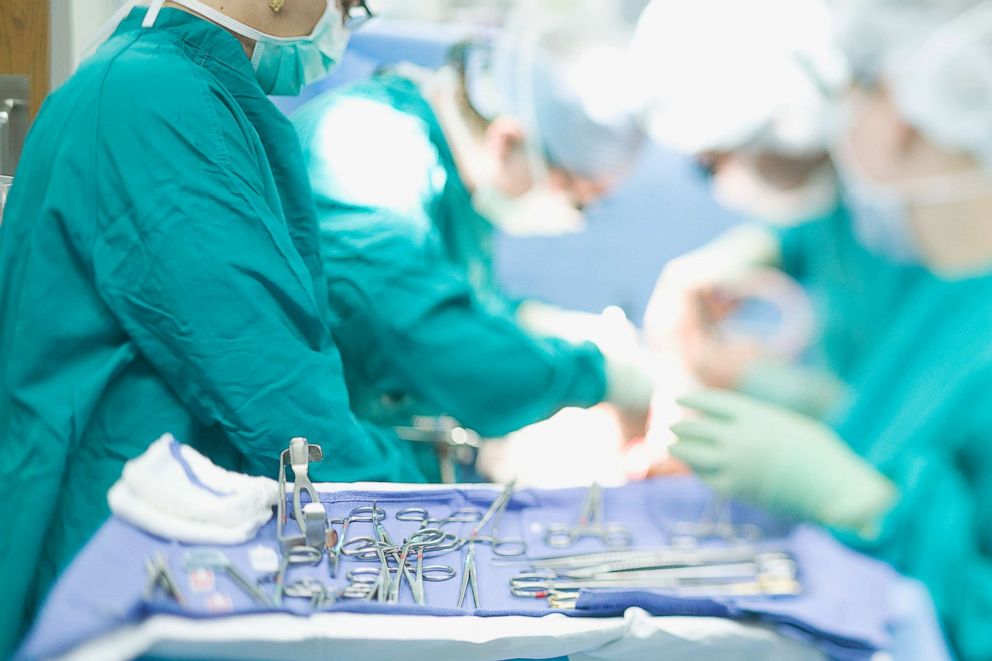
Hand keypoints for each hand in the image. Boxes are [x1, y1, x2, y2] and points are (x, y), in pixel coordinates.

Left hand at [670, 389, 896, 533]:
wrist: (834, 488)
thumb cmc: (821, 456)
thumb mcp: (790, 426)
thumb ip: (761, 423)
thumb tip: (742, 425)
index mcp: (756, 415)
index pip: (713, 402)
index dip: (692, 399)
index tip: (677, 397)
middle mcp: (740, 436)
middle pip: (697, 427)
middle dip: (680, 425)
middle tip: (670, 424)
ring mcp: (735, 463)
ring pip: (693, 452)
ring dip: (679, 447)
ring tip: (669, 443)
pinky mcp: (736, 488)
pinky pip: (706, 476)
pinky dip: (695, 469)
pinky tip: (691, 466)